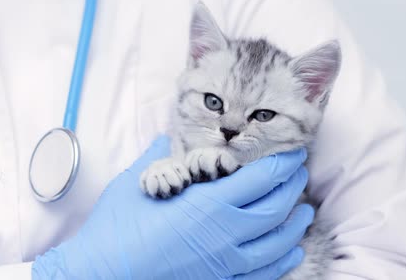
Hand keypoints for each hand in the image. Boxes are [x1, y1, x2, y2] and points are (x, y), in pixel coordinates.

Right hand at [32, 136, 312, 278]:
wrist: (100, 275)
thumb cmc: (115, 230)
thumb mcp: (135, 185)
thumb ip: (155, 158)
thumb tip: (163, 139)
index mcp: (207, 204)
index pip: (261, 179)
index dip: (282, 164)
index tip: (291, 153)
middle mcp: (226, 235)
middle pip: (276, 208)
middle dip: (293, 187)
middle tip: (298, 173)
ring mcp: (226, 265)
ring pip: (278, 243)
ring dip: (296, 224)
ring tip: (305, 211)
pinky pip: (264, 274)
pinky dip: (283, 260)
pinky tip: (290, 251)